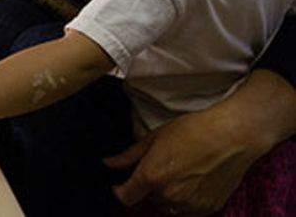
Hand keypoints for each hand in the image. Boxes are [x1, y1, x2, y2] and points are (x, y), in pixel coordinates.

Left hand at [105, 110, 260, 214]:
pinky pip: (188, 211)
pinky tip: (191, 181)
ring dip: (166, 196)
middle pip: (148, 200)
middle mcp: (170, 195)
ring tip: (177, 172)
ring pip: (167, 207)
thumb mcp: (154, 138)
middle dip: (148, 188)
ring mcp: (190, 205)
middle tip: (159, 167)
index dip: (120, 191)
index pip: (126, 197)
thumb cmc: (193, 131)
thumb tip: (108, 164)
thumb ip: (129, 156)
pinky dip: (185, 201)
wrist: (232, 136)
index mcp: (152, 177)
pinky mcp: (208, 209)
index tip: (120, 185)